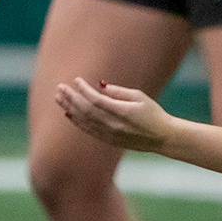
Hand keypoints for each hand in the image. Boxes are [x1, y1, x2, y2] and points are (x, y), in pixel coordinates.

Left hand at [55, 77, 174, 151]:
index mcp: (121, 112)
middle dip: (71, 98)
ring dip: (70, 108)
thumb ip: (118, 91)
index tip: (76, 80)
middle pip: (85, 110)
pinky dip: (77, 121)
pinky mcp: (109, 140)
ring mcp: (109, 134)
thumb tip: (100, 85)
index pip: (96, 100)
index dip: (83, 90)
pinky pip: (88, 130)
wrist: (163, 138)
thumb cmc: (153, 114)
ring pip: (84, 120)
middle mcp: (113, 124)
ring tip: (59, 98)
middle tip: (60, 87)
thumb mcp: (139, 97)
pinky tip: (68, 113)